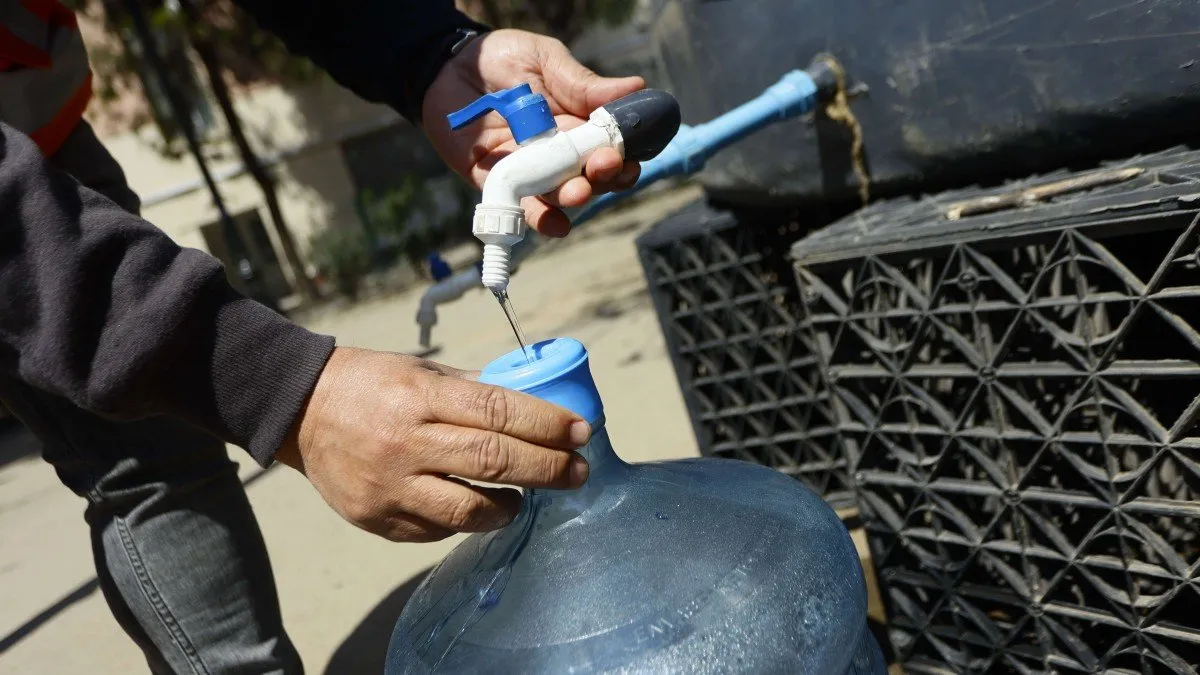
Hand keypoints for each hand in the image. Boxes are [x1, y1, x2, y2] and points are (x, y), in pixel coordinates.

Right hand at [275, 347, 590, 541]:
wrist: (299, 410)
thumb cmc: (370, 384)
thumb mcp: (421, 371)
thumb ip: (473, 390)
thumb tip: (536, 404)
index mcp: (419, 396)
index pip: (497, 411)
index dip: (547, 423)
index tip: (581, 432)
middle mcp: (404, 443)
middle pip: (492, 462)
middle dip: (547, 469)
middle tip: (579, 471)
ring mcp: (389, 487)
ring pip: (468, 510)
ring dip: (509, 505)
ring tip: (526, 496)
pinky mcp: (377, 519)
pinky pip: (436, 530)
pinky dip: (465, 520)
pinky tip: (478, 506)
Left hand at [422, 29, 644, 236]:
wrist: (447, 64)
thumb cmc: (501, 59)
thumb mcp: (546, 61)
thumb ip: (583, 84)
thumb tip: (635, 87)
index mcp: (578, 125)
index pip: (610, 149)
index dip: (624, 157)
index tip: (628, 155)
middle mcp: (558, 154)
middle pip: (591, 177)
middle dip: (602, 177)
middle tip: (603, 166)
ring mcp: (530, 171)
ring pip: (559, 196)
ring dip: (573, 198)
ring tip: (577, 191)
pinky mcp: (497, 182)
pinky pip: (521, 208)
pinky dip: (540, 220)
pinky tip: (557, 225)